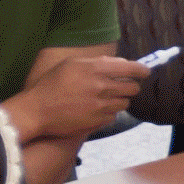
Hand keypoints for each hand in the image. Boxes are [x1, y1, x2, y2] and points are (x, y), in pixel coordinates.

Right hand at [19, 51, 147, 140]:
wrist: (38, 110)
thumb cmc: (52, 84)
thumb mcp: (71, 64)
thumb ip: (96, 62)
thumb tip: (117, 63)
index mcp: (95, 68)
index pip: (130, 68)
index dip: (142, 70)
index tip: (145, 71)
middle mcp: (101, 86)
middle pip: (132, 87)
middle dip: (131, 86)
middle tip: (122, 86)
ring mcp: (101, 105)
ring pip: (125, 102)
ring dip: (119, 100)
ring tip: (105, 98)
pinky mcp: (98, 120)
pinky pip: (114, 115)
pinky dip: (109, 112)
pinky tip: (96, 109)